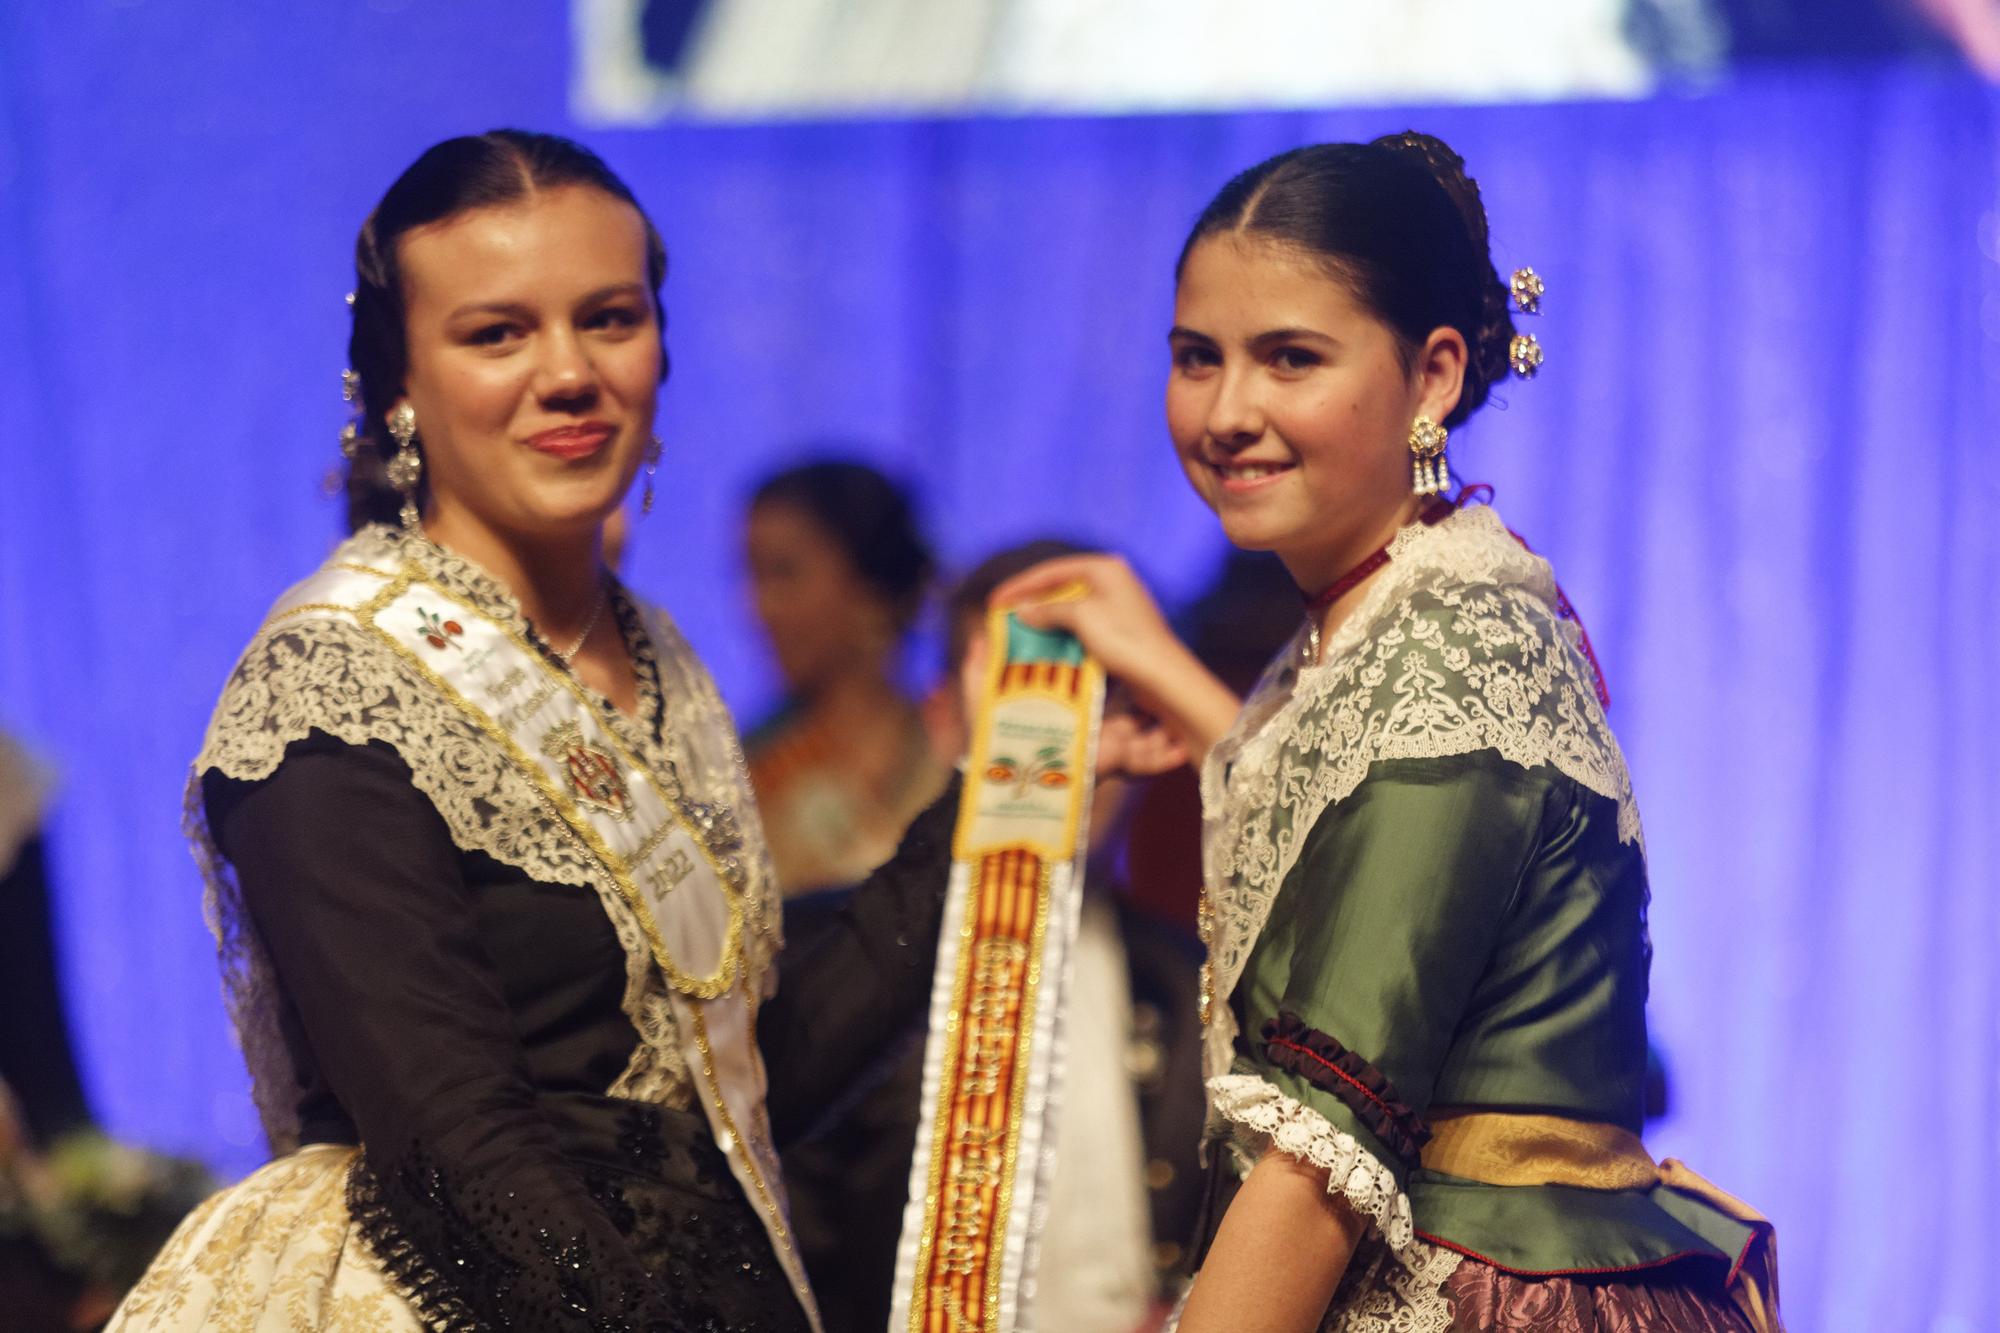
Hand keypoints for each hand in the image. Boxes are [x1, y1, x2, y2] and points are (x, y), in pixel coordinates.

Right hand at [991, 555, 1241, 760]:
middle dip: (1032, 601)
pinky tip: (1047, 644)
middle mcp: (1113, 580)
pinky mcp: (1121, 628)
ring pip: (1072, 607)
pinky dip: (1063, 632)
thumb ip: (1049, 609)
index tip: (995, 602)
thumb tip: (1022, 610)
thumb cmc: (1124, 640)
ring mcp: (1119, 604)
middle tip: (1004, 615)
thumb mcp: (1082, 618)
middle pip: (1062, 587)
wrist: (1163, 677)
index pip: (1052, 570)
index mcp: (1105, 568)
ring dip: (1046, 618)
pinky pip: (1083, 624)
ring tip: (1020, 630)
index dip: (1020, 586)